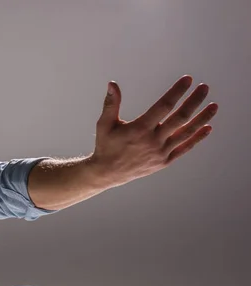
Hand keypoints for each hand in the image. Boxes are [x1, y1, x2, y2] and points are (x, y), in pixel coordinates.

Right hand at [91, 75, 217, 186]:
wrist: (107, 173)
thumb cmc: (106, 145)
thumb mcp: (104, 124)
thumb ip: (111, 104)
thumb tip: (112, 84)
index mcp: (139, 129)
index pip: (164, 106)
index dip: (176, 92)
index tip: (187, 80)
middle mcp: (153, 141)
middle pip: (180, 118)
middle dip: (194, 101)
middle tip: (204, 88)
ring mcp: (160, 152)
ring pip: (186, 133)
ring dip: (201, 118)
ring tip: (214, 106)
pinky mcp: (164, 161)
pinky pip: (184, 148)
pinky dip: (196, 138)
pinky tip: (207, 127)